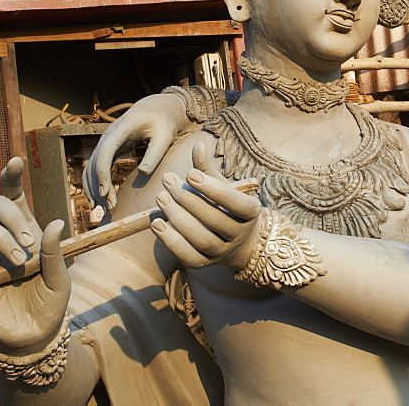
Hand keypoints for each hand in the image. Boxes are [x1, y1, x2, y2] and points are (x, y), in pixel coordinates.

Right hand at [0, 158, 68, 354]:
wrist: (32, 334)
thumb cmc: (48, 302)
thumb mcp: (60, 276)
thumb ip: (55, 251)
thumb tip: (53, 221)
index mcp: (24, 229)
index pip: (11, 196)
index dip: (10, 176)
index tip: (15, 161)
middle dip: (11, 217)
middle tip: (29, 244)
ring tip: (15, 259)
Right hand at [83, 92, 192, 210]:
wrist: (157, 108)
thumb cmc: (163, 122)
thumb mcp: (165, 136)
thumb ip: (155, 153)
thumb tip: (144, 172)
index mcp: (122, 128)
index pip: (105, 151)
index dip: (102, 173)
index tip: (106, 193)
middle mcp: (108, 134)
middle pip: (94, 163)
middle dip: (98, 187)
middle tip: (109, 208)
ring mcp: (105, 141)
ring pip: (91, 167)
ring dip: (94, 188)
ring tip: (103, 209)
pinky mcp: (107, 148)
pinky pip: (95, 167)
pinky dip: (94, 183)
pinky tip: (99, 199)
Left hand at [151, 142, 262, 270]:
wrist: (242, 242)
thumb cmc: (229, 206)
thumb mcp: (225, 186)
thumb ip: (209, 169)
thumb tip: (198, 145)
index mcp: (251, 212)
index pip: (235, 202)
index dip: (212, 189)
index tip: (188, 173)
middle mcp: (240, 235)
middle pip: (214, 220)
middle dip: (188, 200)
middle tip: (167, 181)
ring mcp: (223, 253)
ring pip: (201, 240)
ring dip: (178, 219)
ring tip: (161, 198)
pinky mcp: (207, 264)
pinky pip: (189, 257)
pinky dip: (172, 242)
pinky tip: (157, 223)